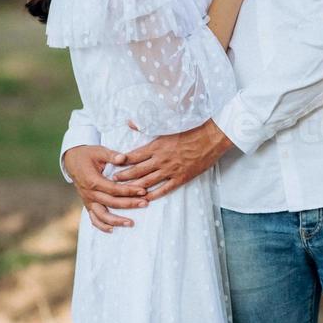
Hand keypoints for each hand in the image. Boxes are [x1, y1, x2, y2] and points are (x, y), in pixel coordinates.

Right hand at [63, 144, 149, 232]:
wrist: (72, 160)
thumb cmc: (88, 154)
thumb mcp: (99, 151)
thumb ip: (112, 155)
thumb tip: (123, 158)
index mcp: (93, 181)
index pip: (114, 189)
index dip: (129, 190)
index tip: (143, 191)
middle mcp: (90, 193)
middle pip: (111, 203)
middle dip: (129, 204)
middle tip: (145, 203)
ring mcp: (88, 201)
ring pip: (102, 215)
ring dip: (117, 221)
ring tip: (131, 223)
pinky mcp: (87, 204)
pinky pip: (93, 218)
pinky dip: (102, 226)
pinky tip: (113, 229)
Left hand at [111, 119, 233, 199]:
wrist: (211, 138)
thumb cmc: (190, 129)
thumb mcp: (167, 125)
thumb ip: (146, 126)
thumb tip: (130, 123)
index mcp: (157, 145)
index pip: (134, 155)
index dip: (121, 161)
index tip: (111, 164)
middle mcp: (161, 159)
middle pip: (137, 170)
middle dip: (123, 176)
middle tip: (111, 181)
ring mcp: (171, 170)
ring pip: (148, 182)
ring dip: (134, 187)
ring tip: (123, 192)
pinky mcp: (181, 178)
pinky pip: (164, 189)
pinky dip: (154, 195)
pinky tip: (146, 199)